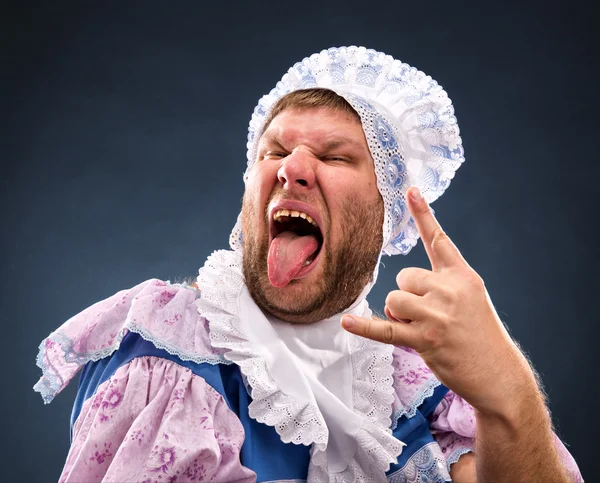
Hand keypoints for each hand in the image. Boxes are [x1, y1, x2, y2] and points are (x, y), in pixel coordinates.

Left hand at [342, 187, 535, 414]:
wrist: (498, 373)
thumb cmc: (481, 334)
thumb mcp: (472, 297)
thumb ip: (443, 282)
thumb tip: (404, 287)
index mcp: (462, 275)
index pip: (439, 239)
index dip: (424, 214)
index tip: (411, 191)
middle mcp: (450, 290)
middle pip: (404, 277)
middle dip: (409, 296)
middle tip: (430, 316)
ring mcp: (437, 315)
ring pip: (395, 299)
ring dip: (400, 315)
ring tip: (422, 329)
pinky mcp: (424, 340)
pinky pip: (385, 329)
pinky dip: (365, 326)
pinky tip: (347, 322)